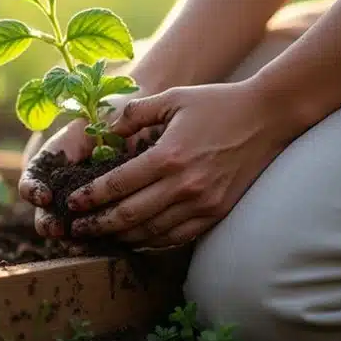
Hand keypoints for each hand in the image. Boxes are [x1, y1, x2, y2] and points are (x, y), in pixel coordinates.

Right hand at [18, 92, 162, 237]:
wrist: (140, 121)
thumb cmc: (111, 115)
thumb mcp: (90, 121)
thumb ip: (74, 138)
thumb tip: (55, 151)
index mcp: (51, 163)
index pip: (32, 180)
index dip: (32, 190)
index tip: (44, 195)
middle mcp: (62, 186)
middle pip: (45, 211)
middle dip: (47, 222)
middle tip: (55, 229)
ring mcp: (82, 203)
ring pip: (68, 228)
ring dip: (69, 238)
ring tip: (75, 244)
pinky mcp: (105, 214)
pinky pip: (95, 233)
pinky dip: (95, 242)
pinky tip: (99, 247)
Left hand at [66, 82, 294, 247]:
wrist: (267, 117)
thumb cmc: (216, 103)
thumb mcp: (172, 98)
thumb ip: (133, 113)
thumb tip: (101, 129)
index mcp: (168, 156)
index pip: (118, 185)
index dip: (91, 197)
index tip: (72, 204)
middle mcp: (184, 185)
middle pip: (129, 215)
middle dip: (98, 225)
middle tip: (76, 229)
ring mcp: (202, 203)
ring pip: (152, 232)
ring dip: (121, 237)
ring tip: (100, 237)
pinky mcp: (216, 213)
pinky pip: (178, 237)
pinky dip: (152, 242)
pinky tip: (135, 240)